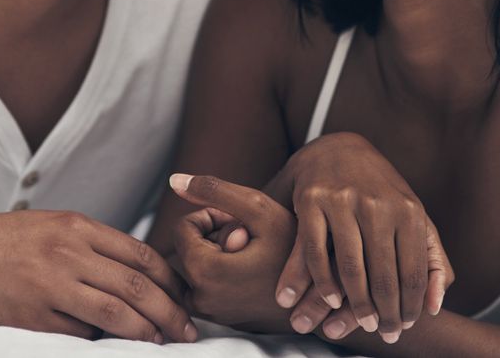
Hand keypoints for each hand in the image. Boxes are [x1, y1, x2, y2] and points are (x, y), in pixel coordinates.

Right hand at [0, 210, 196, 342]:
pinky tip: (111, 347)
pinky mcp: (32, 317)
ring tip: (162, 343)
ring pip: (115, 312)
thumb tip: (134, 276)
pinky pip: (78, 333)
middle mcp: (66, 252)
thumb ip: (88, 245)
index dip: (170, 280)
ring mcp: (49, 286)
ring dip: (145, 332)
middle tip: (188, 331)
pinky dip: (98, 341)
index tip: (186, 298)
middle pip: (136, 284)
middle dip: (169, 311)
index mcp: (74, 226)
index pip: (140, 253)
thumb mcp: (46, 228)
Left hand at [168, 173, 301, 332]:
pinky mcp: (223, 318)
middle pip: (191, 248)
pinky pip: (211, 283)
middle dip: (216, 235)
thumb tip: (174, 181)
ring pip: (201, 265)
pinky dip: (227, 271)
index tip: (239, 220)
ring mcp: (211, 312)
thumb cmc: (296, 250)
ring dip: (222, 252)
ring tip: (256, 254)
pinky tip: (255, 270)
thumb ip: (215, 191)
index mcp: (204, 272)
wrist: (325, 295)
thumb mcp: (259, 210)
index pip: (183, 227)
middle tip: (252, 238)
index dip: (211, 215)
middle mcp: (201, 299)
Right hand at [275, 132, 454, 344]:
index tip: (405, 326)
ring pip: (350, 267)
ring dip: (354, 304)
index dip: (411, 307)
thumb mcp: (414, 217)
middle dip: (385, 313)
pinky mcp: (311, 200)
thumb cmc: (381, 193)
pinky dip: (320, 281)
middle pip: (383, 276)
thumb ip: (431, 261)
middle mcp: (378, 204)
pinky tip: (328, 300)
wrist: (337, 150)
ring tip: (359, 323)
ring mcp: (343, 201)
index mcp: (409, 210)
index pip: (413, 273)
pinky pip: (314, 250)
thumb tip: (434, 307)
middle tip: (384, 332)